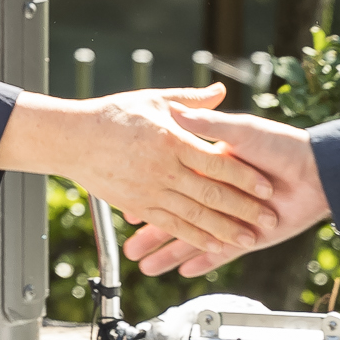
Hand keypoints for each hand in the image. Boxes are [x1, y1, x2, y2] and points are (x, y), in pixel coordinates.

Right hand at [0, 86, 277, 252]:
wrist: (71, 137)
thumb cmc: (113, 114)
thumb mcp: (155, 99)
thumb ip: (191, 100)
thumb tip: (220, 91)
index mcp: (171, 139)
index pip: (216, 161)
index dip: (242, 175)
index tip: (263, 185)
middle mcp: (163, 168)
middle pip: (211, 193)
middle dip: (242, 208)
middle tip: (268, 218)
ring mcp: (150, 190)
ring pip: (194, 216)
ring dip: (224, 230)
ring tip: (249, 239)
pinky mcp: (138, 206)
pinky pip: (171, 226)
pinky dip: (193, 239)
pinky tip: (212, 248)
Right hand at [123, 106, 330, 276]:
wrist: (318, 169)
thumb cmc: (281, 144)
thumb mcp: (240, 129)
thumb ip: (209, 125)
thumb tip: (178, 113)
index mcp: (210, 167)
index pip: (172, 185)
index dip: (150, 196)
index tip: (128, 211)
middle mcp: (217, 193)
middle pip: (177, 217)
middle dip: (152, 235)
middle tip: (129, 250)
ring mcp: (232, 217)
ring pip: (194, 238)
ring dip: (170, 254)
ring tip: (146, 268)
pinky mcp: (249, 235)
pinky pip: (221, 252)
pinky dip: (203, 261)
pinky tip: (183, 271)